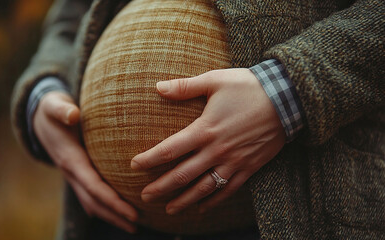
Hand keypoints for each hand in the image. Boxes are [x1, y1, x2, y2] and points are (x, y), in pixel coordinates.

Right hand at [33, 91, 137, 232]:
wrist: (38, 118)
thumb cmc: (52, 110)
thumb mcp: (54, 105)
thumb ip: (62, 109)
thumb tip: (73, 114)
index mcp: (71, 159)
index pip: (94, 186)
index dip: (113, 201)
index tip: (132, 213)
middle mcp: (71, 172)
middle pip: (94, 201)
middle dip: (115, 215)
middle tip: (138, 225)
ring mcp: (73, 176)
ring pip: (91, 202)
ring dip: (111, 215)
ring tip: (132, 225)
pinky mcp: (77, 174)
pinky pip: (90, 196)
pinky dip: (103, 207)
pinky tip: (116, 214)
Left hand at [131, 68, 284, 214]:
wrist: (287, 99)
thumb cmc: (248, 87)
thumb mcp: (214, 80)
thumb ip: (184, 87)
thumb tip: (157, 87)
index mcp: (204, 129)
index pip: (169, 150)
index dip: (149, 160)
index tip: (134, 166)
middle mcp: (216, 150)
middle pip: (182, 175)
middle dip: (161, 187)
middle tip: (145, 196)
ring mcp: (233, 162)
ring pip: (204, 188)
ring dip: (184, 200)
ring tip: (169, 209)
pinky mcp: (249, 167)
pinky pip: (228, 190)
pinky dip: (213, 201)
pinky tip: (202, 207)